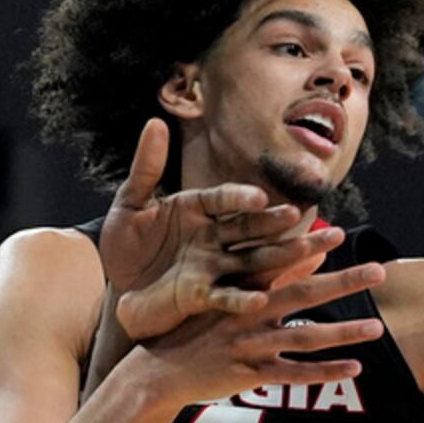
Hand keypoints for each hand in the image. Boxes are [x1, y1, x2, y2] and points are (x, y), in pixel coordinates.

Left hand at [103, 119, 345, 340]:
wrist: (111, 284)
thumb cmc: (124, 242)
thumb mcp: (130, 203)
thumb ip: (146, 168)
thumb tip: (155, 122)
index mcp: (198, 209)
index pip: (223, 199)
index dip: (239, 198)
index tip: (257, 197)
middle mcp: (212, 237)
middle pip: (249, 227)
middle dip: (274, 222)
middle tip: (299, 214)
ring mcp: (211, 267)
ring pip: (252, 259)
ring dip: (280, 256)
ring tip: (311, 251)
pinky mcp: (201, 297)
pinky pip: (226, 297)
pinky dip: (241, 299)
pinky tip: (260, 299)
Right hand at [136, 260, 387, 407]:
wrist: (157, 372)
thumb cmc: (194, 330)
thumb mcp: (223, 296)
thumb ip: (264, 276)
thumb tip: (310, 254)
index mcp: (239, 289)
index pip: (278, 262)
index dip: (308, 248)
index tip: (338, 233)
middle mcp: (246, 314)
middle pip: (302, 295)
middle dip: (342, 282)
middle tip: (378, 271)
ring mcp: (248, 346)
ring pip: (302, 337)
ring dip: (342, 333)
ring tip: (376, 327)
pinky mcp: (248, 376)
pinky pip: (292, 374)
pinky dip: (323, 372)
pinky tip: (354, 368)